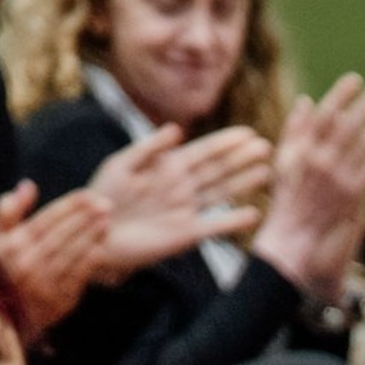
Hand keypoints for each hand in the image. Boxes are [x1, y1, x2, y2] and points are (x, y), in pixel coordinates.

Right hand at [0, 181, 110, 332]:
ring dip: (91, 237)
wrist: (2, 318)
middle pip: (61, 235)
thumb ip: (9, 210)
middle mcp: (26, 264)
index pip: (46, 219)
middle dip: (85, 218)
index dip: (69, 206)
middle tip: (106, 204)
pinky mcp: (56, 302)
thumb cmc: (2, 269)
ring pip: (71, 255)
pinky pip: (76, 278)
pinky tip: (102, 248)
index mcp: (12, 245)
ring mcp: (42, 284)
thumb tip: (29, 185)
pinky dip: (90, 262)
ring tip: (107, 221)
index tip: (89, 195)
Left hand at [88, 124, 270, 279]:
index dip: (226, 142)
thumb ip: (149, 148)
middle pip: (218, 170)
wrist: (97, 234)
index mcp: (168, 166)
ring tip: (266, 173)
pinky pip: (215, 227)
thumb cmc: (104, 195)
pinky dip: (233, 221)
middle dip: (242, 159)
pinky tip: (253, 214)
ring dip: (243, 183)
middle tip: (266, 148)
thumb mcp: (122, 164)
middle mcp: (182, 187)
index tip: (248, 133)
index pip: (203, 151)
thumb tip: (178, 130)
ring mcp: (187, 210)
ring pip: (221, 193)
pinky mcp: (186, 235)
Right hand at [249, 74, 364, 299]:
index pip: (324, 115)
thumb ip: (295, 131)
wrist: (292, 242)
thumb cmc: (287, 202)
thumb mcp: (284, 162)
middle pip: (348, 123)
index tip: (356, 79)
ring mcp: (337, 177)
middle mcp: (320, 159)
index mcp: (303, 149)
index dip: (340, 95)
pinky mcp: (351, 196)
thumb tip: (307, 100)